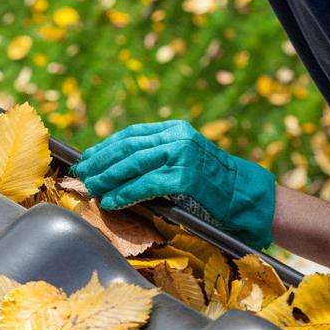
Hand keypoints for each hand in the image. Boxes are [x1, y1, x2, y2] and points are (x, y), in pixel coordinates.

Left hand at [72, 121, 275, 248]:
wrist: (247, 196)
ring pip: (133, 164)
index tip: (87, 158)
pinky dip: (125, 193)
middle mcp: (177, 137)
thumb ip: (156, 156)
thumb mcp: (185, 158)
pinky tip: (111, 200)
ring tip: (91, 187)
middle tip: (82, 174)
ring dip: (107, 178)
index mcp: (175, 129)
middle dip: (100, 162)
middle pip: (127, 147)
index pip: (131, 134)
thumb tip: (116, 166)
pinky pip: (146, 185)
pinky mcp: (185, 178)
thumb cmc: (212, 182)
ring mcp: (182, 156)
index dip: (105, 146)